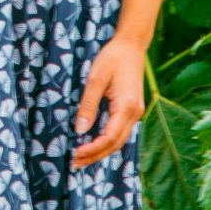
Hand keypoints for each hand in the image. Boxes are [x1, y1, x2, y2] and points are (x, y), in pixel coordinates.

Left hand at [71, 35, 146, 165]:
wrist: (131, 45)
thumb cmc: (112, 58)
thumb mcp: (95, 79)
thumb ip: (88, 105)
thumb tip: (80, 130)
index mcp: (127, 106)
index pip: (109, 137)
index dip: (92, 149)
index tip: (75, 154)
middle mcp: (135, 113)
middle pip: (115, 144)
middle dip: (95, 156)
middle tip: (75, 164)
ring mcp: (136, 113)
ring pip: (119, 141)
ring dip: (101, 152)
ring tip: (82, 159)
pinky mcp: (132, 110)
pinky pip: (120, 132)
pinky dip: (107, 142)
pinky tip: (94, 145)